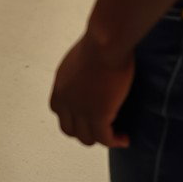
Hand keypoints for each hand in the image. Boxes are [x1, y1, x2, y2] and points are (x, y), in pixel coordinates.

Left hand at [50, 33, 132, 148]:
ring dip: (101, 139)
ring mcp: (80, 109)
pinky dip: (115, 141)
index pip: (58, 111)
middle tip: (102, 128)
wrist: (106, 41)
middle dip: (84, 131)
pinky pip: (105, 138)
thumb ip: (79, 74)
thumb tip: (90, 78)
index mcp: (60, 84)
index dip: (72, 117)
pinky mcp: (98, 115)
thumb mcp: (79, 59)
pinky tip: (125, 138)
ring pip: (86, 138)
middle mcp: (66, 99)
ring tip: (115, 135)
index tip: (87, 117)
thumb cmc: (99, 42)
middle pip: (69, 129)